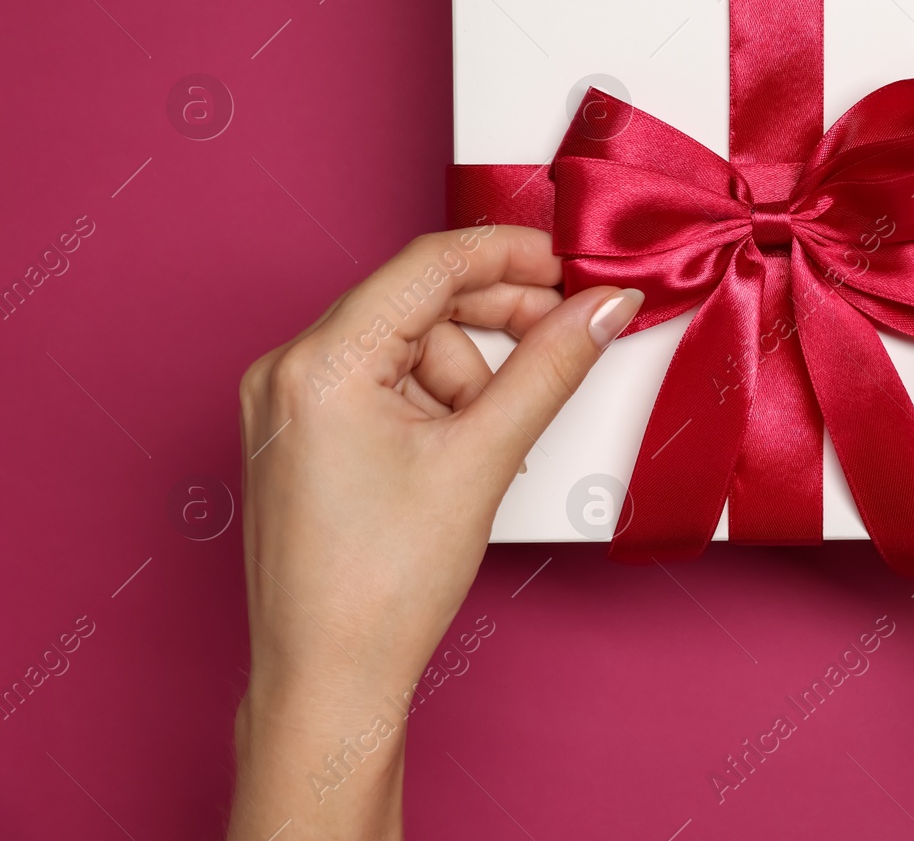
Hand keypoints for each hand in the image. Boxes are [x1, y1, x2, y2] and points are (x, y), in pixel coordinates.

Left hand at [227, 226, 641, 838]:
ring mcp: (287, 406)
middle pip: (417, 303)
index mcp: (317, 363)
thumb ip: (551, 368)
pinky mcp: (300, 437)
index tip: (572, 263)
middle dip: (496, 322)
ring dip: (467, 378)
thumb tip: (603, 308)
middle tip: (566, 335)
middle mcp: (287, 370)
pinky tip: (460, 452)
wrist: (329, 684)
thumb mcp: (482, 459)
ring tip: (487, 447)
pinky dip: (435, 404)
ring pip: (407, 347)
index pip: (428, 264)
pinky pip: (383, 385)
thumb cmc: (379, 590)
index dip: (512, 254)